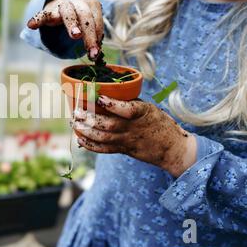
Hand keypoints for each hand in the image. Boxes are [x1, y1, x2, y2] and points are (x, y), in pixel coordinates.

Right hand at [27, 0, 103, 59]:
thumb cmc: (81, 15)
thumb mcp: (90, 22)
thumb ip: (93, 35)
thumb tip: (96, 54)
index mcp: (92, 5)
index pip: (96, 22)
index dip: (96, 37)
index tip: (95, 54)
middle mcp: (78, 2)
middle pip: (85, 16)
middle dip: (88, 31)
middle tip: (92, 47)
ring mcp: (63, 5)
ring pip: (68, 13)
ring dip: (73, 24)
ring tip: (76, 35)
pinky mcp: (49, 10)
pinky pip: (43, 14)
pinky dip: (38, 19)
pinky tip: (31, 25)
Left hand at [72, 95, 196, 176]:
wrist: (172, 148)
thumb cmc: (158, 122)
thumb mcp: (148, 107)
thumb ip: (129, 104)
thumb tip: (103, 96)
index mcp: (142, 113)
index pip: (127, 109)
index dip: (112, 104)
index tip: (99, 97)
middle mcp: (133, 128)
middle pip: (108, 125)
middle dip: (89, 118)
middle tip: (76, 111)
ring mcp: (127, 140)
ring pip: (103, 138)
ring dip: (85, 131)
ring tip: (74, 123)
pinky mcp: (123, 150)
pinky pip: (104, 149)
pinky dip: (90, 145)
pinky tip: (79, 138)